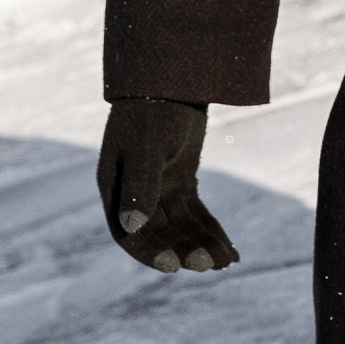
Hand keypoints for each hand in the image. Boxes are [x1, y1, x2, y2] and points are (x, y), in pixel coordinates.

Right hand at [96, 98, 238, 272]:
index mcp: (114, 187)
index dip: (149, 252)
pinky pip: (194, 214)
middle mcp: (132, 193)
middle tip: (210, 265)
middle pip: (158, 233)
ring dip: (201, 244)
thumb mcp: (146, 147)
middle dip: (183, 250)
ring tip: (227, 262)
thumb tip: (131, 227)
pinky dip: (211, 231)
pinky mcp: (180, 181)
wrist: (175, 76)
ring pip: (180, 227)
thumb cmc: (153, 109)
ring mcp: (158, 188)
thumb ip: (140, 185)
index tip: (173, 267)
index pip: (128, 232)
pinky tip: (230, 250)